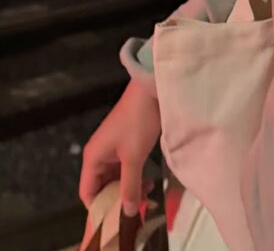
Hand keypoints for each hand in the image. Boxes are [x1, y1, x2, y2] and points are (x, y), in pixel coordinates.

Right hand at [79, 80, 160, 217]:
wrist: (150, 90)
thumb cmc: (138, 122)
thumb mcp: (134, 157)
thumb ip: (130, 186)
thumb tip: (128, 212)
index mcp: (93, 158)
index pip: (87, 193)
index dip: (99, 208)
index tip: (116, 218)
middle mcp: (98, 154)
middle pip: (101, 187)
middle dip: (116, 199)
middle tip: (135, 209)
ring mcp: (111, 148)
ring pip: (115, 178)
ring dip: (127, 188)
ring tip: (146, 196)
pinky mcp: (124, 143)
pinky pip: (124, 167)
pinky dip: (133, 177)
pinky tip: (147, 183)